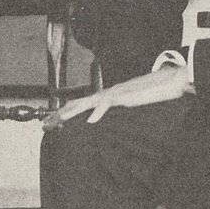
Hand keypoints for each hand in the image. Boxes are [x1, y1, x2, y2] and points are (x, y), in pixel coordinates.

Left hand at [43, 67, 192, 130]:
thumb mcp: (128, 108)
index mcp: (104, 98)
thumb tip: (106, 126)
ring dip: (71, 113)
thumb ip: (116, 114)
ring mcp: (112, 94)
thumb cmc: (148, 96)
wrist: (165, 82)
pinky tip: (90, 122)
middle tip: (44, 125)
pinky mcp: (123, 96)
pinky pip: (107, 105)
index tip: (50, 124)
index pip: (79, 106)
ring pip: (86, 103)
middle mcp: (104, 94)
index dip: (63, 114)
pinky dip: (98, 113)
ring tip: (58, 122)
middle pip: (76, 104)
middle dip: (59, 115)